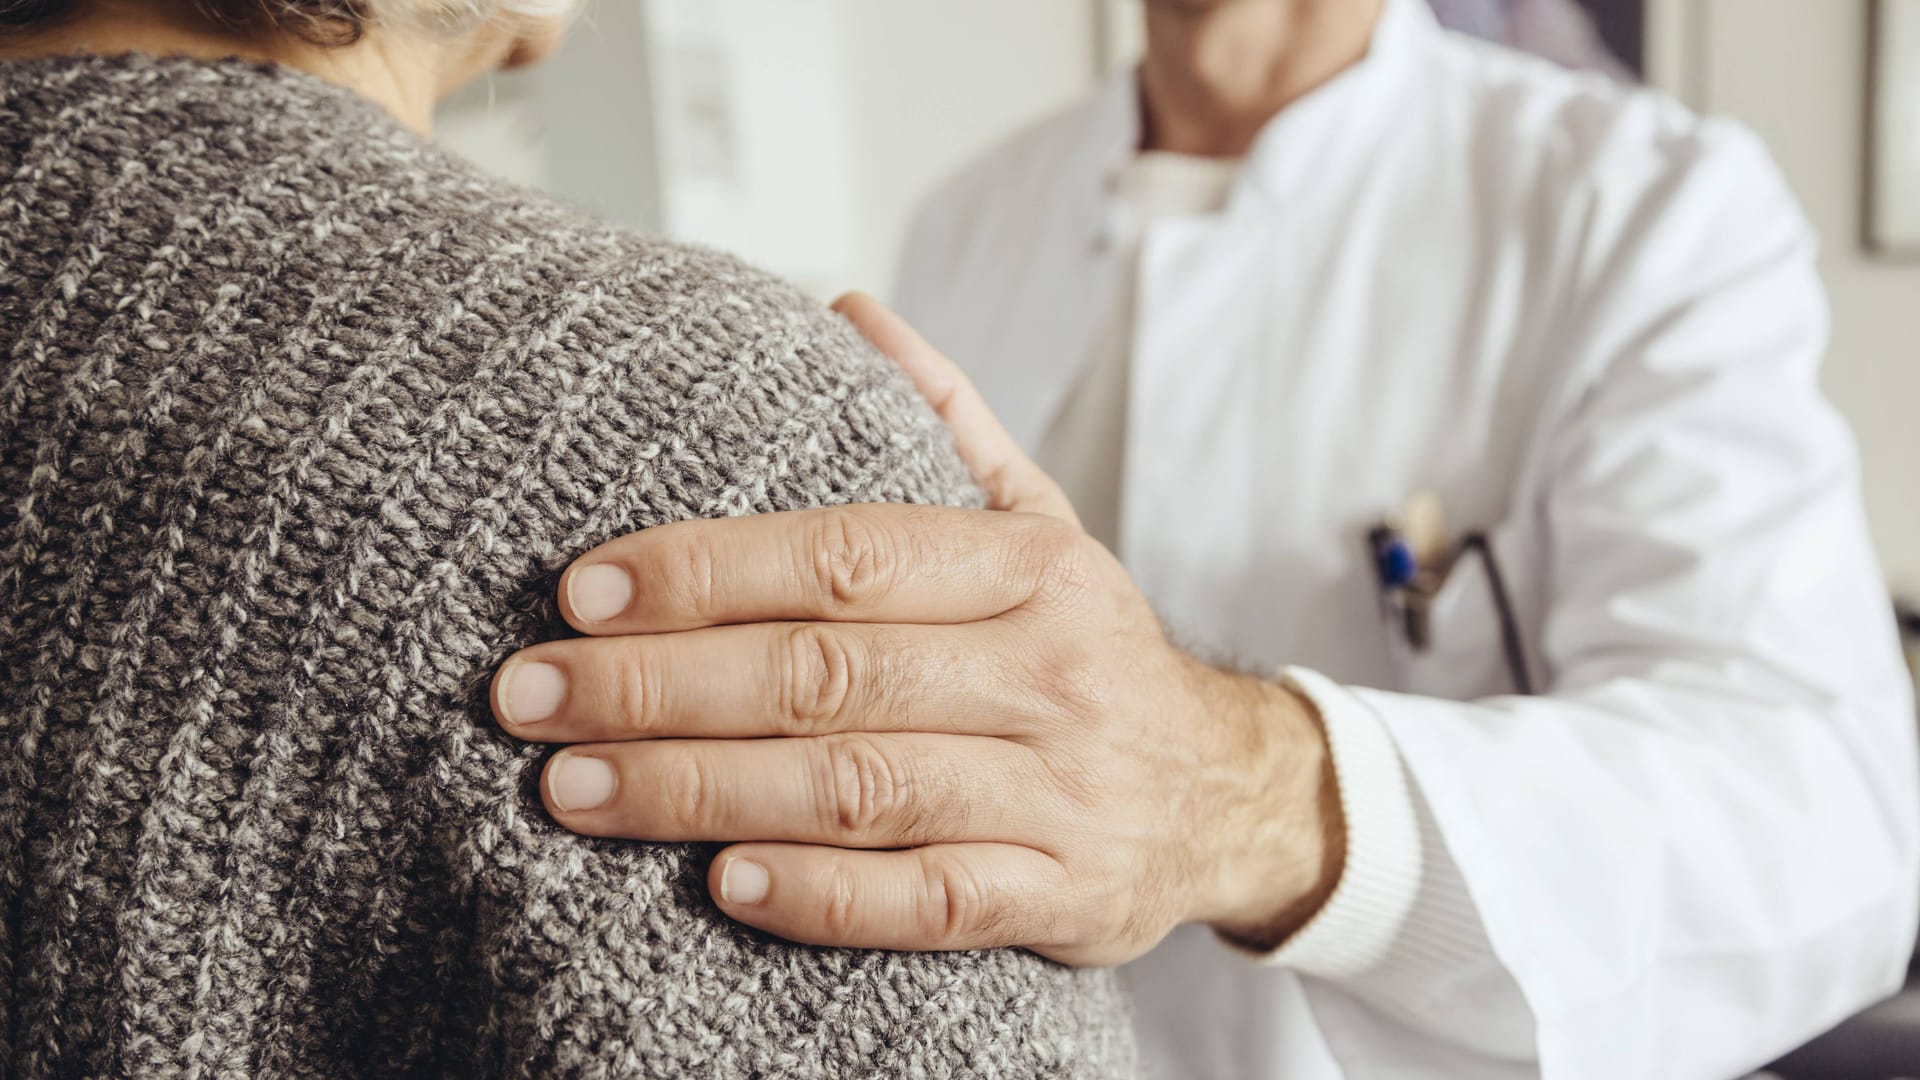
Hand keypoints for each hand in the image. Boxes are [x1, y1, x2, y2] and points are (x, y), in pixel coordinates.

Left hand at [489, 295, 1343, 965]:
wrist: (1230, 789)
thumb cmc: (1088, 648)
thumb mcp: (1043, 522)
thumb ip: (945, 421)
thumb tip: (845, 308)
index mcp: (1026, 568)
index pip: (846, 556)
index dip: (706, 570)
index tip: (581, 591)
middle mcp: (1047, 670)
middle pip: (828, 674)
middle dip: (661, 684)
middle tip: (530, 696)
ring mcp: (1060, 789)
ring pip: (861, 786)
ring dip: (703, 791)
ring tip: (574, 788)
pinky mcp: (1064, 895)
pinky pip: (934, 902)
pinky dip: (826, 896)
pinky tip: (722, 883)